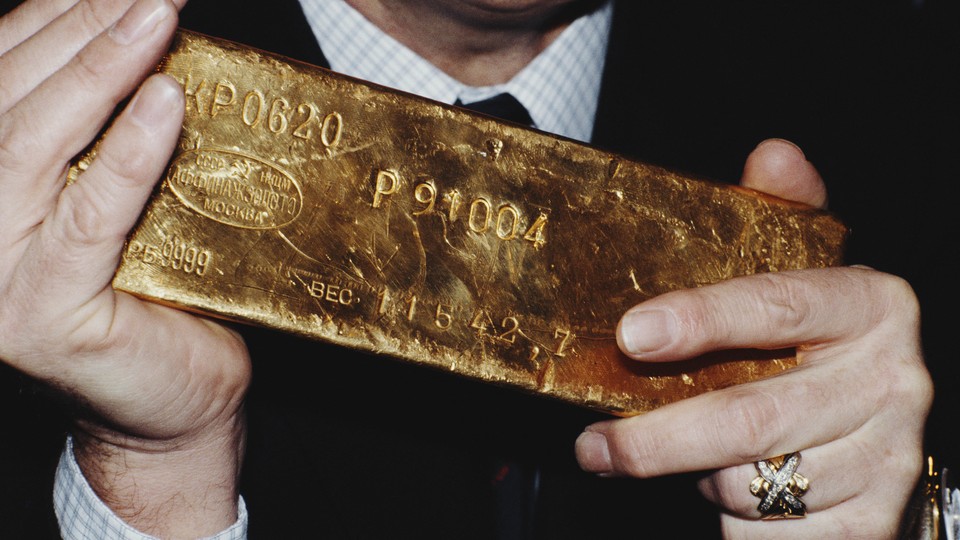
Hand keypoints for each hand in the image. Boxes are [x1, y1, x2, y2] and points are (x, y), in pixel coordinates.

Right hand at [0, 1, 250, 536]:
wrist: (174, 402)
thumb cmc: (159, 297)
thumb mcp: (122, 203)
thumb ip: (105, 140)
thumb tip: (141, 50)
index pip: (2, 85)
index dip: (50, 21)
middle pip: (13, 104)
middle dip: (81, 30)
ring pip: (36, 148)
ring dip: (100, 70)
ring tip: (155, 15)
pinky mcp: (42, 312)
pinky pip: (89, 218)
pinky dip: (127, 156)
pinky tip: (163, 101)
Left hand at [575, 139, 932, 537]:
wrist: (875, 434)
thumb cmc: (816, 348)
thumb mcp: (802, 275)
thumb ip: (781, 215)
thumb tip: (773, 152)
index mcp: (870, 306)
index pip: (777, 307)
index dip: (701, 320)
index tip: (631, 334)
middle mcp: (891, 383)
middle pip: (752, 418)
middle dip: (657, 440)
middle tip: (593, 444)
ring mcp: (886, 459)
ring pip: (753, 483)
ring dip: (694, 475)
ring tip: (678, 453)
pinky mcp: (871, 522)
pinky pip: (771, 534)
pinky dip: (728, 519)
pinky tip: (720, 489)